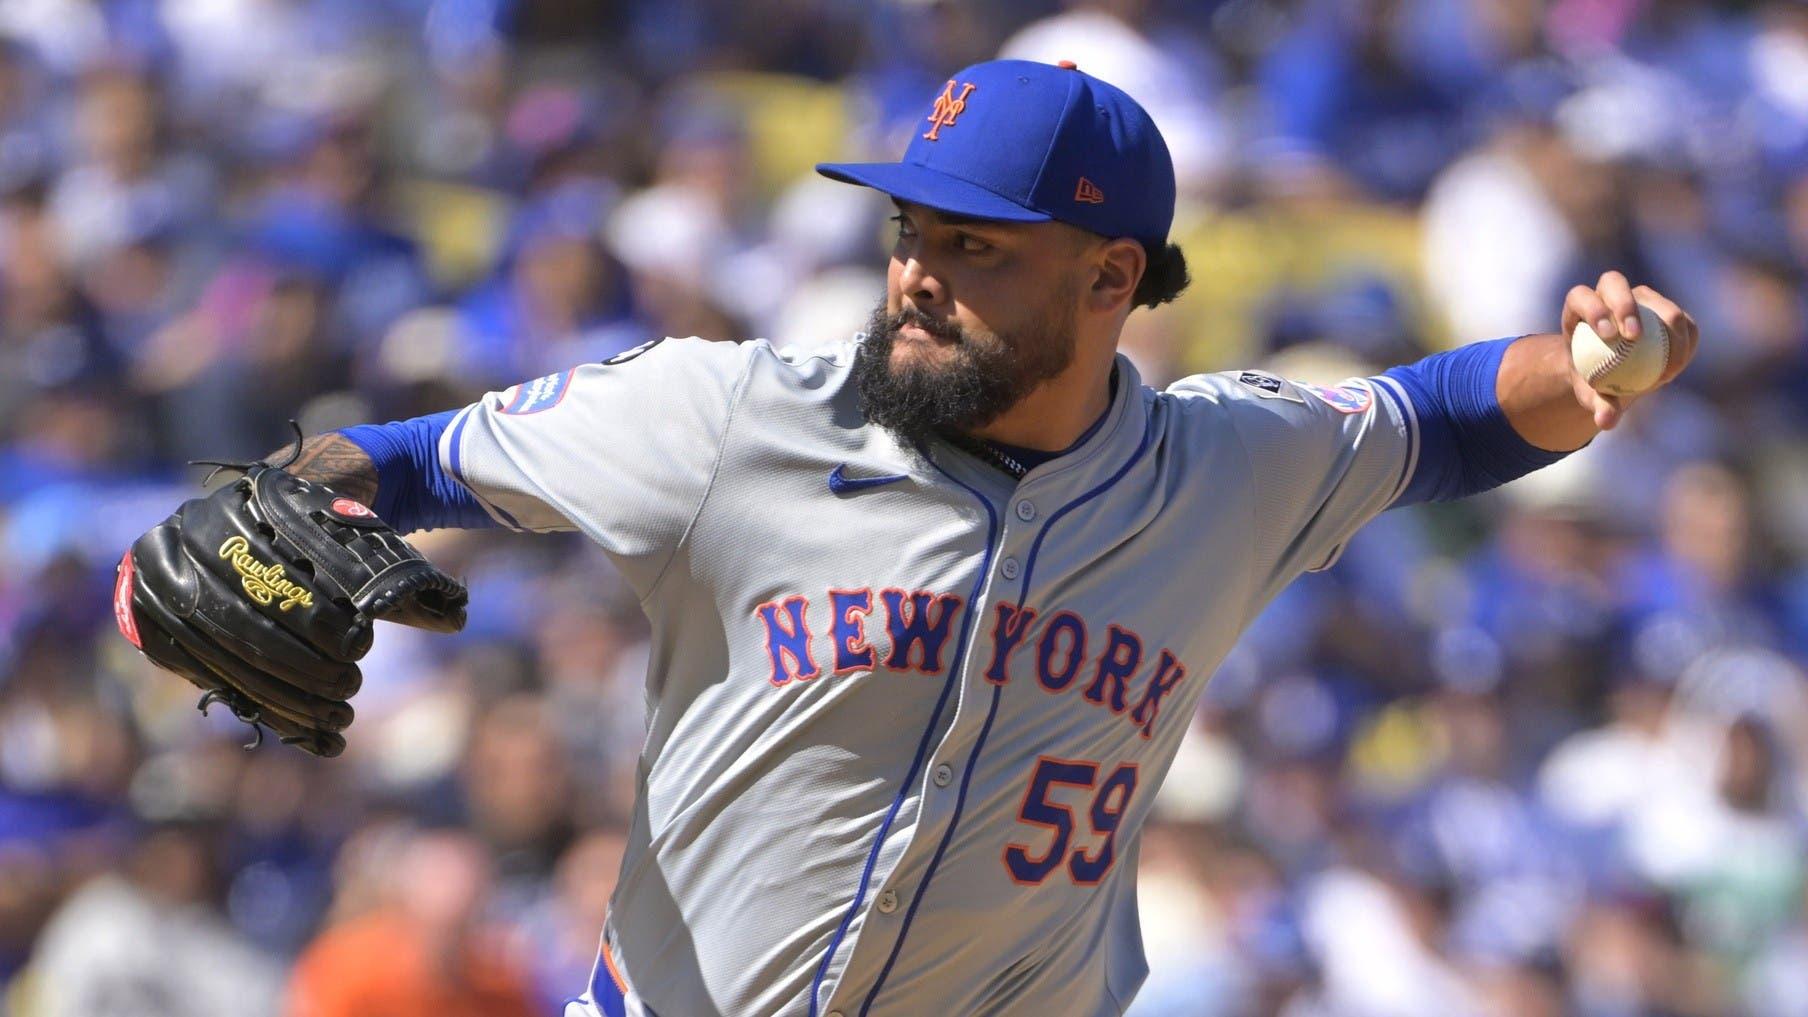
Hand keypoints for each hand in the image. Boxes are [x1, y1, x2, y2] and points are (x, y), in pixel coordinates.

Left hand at [1560, 271, 1700, 430]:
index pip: (1583, 297)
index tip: (1608, 335)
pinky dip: (1684, 342)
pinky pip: (1683, 322)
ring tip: (1667, 365)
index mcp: (1580, 307)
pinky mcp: (1667, 310)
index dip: (1594, 308)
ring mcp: (1640, 298)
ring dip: (1666, 328)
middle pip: (1615, 284)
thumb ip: (1596, 404)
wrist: (1613, 370)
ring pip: (1658, 301)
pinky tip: (1678, 366)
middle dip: (1626, 305)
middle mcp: (1608, 294)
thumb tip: (1606, 421)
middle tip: (1635, 337)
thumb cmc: (1593, 379)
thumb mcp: (1590, 393)